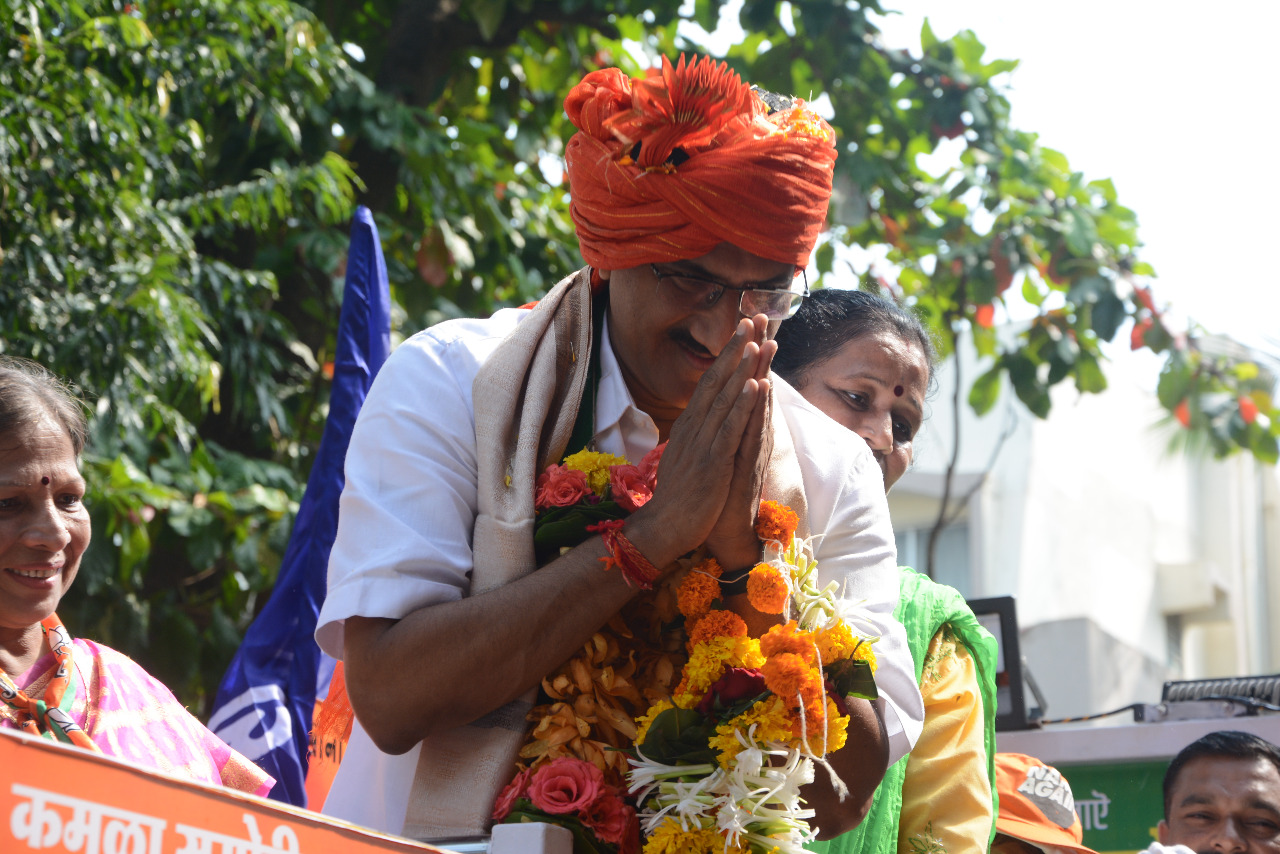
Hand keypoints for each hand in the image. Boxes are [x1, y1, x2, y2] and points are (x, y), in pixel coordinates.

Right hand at [625, 317, 771, 570]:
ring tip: (757, 342)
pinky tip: (754, 385)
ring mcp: (702, 445)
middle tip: (751, 319)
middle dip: (735, 350)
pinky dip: (742, 406)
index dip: (726, 356)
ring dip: (742, 369)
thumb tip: (702, 419)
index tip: (741, 332)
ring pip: (725, 399)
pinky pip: (730, 429)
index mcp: (689, 427)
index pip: (709, 383)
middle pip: (716, 381)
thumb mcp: (686, 458)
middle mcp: (694, 429)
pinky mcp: (713, 463)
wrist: (665, 528)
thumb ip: (696, 436)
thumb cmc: (679, 497)